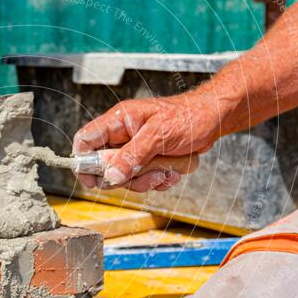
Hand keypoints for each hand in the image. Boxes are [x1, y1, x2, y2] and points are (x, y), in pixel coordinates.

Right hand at [72, 95, 218, 191]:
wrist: (214, 120)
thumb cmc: (189, 116)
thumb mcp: (159, 135)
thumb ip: (133, 155)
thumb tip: (110, 176)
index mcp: (118, 121)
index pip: (85, 140)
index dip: (83, 162)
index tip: (93, 180)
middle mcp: (123, 136)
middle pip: (104, 166)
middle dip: (124, 177)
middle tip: (144, 174)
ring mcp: (135, 149)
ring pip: (125, 177)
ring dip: (145, 180)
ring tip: (165, 172)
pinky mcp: (148, 160)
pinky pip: (143, 179)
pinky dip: (157, 180)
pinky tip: (172, 172)